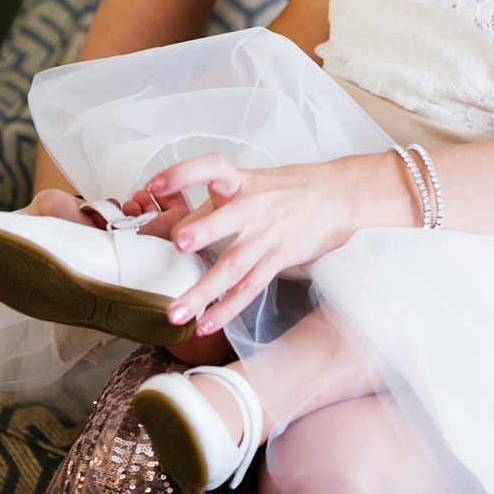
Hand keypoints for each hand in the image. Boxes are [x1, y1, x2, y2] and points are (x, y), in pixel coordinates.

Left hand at [144, 150, 375, 334]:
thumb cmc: (287, 189)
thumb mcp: (250, 184)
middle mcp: (254, 206)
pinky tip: (206, 325)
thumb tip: (170, 231)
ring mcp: (267, 235)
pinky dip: (227, 309)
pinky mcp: (279, 259)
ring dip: (204, 291)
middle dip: (204, 230)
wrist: (339, 195)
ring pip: (234, 265)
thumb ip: (212, 206)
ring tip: (176, 312)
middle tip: (179, 242)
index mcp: (241, 181)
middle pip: (228, 219)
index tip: (154, 185)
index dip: (183, 174)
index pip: (211, 168)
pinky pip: (250, 288)